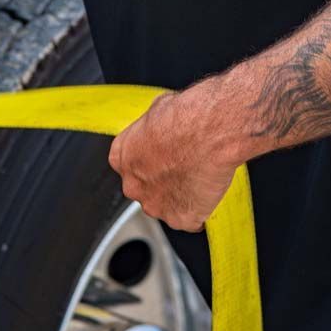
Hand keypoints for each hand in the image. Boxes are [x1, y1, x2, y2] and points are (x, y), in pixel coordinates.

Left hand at [108, 84, 238, 231]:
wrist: (209, 131)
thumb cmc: (184, 117)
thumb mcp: (155, 111)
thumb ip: (149, 131)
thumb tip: (157, 128)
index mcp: (122, 157)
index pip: (129, 165)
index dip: (148, 161)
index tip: (161, 157)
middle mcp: (133, 184)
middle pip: (145, 188)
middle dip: (161, 181)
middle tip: (183, 166)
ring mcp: (156, 205)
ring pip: (166, 205)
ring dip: (179, 196)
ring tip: (199, 175)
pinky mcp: (181, 219)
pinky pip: (190, 218)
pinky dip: (199, 208)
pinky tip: (207, 189)